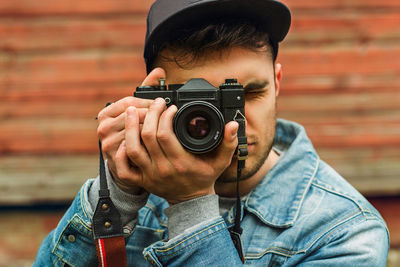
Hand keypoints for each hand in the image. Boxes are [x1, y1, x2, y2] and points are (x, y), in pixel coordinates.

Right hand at [96, 68, 164, 193]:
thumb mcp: (138, 111)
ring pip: (136, 132)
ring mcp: (107, 144)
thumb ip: (147, 91)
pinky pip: (134, 149)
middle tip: (168, 116)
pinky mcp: (114, 160)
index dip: (149, 103)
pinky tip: (157, 145)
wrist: (127, 166)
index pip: (130, 102)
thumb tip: (160, 71)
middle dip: (153, 115)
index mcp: (106, 113)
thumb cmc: (133, 134)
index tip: (162, 105)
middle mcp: (103, 128)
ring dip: (153, 130)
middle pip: (134, 116)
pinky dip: (146, 146)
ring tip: (166, 129)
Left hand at [120, 92, 238, 203]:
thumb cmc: (205, 177)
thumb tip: (233, 125)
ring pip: (132, 148)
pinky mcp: (141, 180)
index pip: (165, 134)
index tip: (171, 107)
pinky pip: (123, 168)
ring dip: (130, 127)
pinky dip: (120, 153)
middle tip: (155, 103)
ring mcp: (149, 176)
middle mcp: (162, 169)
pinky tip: (125, 138)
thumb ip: (228, 143)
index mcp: (181, 162)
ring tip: (131, 110)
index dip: (165, 116)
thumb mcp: (221, 161)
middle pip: (147, 136)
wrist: (191, 201)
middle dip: (149, 114)